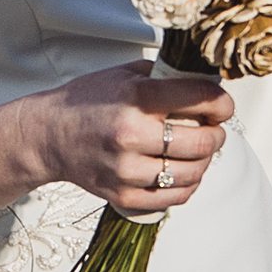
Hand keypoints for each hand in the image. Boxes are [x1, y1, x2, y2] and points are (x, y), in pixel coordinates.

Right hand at [30, 61, 234, 218]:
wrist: (48, 135)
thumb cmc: (87, 101)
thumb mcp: (125, 73)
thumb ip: (166, 76)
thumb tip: (207, 82)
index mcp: (136, 99)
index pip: (201, 101)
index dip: (223, 103)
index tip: (223, 105)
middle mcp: (132, 136)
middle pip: (202, 142)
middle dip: (217, 134)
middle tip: (214, 129)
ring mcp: (127, 170)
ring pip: (192, 173)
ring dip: (205, 161)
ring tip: (200, 151)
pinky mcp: (123, 195)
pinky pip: (174, 198)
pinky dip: (189, 185)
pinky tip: (186, 172)